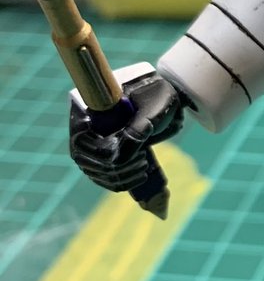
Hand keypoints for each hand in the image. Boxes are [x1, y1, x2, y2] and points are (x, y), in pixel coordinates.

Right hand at [70, 71, 184, 193]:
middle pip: (88, 163)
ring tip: (144, 163)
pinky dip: (123, 183)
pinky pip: (106, 180)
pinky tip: (141, 175)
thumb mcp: (151, 109)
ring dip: (123, 176)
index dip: (106, 153)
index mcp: (87, 113)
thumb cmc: (156, 97)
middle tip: (144, 158)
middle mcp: (84, 132)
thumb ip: (137, 129)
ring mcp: (92, 147)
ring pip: (98, 175)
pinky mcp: (105, 159)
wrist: (165, 100)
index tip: (136, 150)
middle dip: (118, 167)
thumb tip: (119, 157)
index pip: (81, 144)